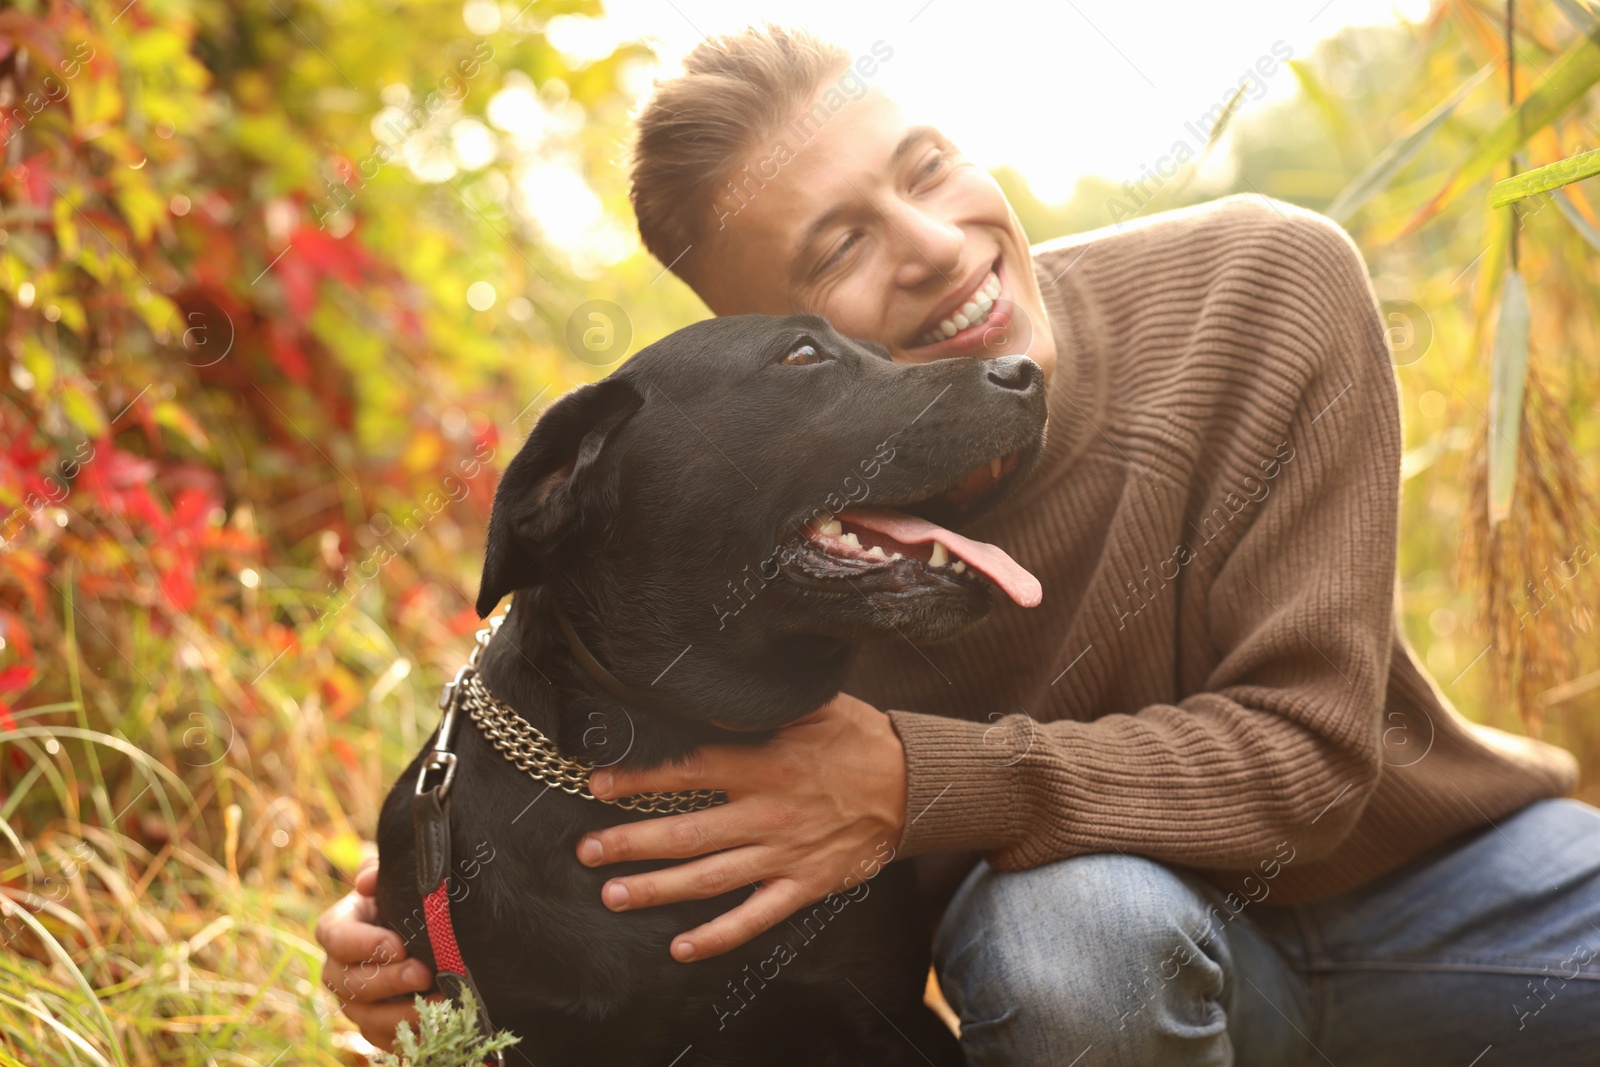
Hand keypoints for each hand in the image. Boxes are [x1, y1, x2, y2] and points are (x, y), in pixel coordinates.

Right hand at [315, 859, 434, 1050]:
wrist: (427, 932)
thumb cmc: (405, 900)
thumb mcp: (393, 882)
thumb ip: (379, 872)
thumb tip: (367, 880)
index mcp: (337, 929)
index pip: (336, 938)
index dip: (364, 944)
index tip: (399, 945)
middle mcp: (338, 970)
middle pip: (350, 983)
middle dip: (389, 980)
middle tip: (425, 973)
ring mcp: (354, 1004)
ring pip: (367, 1018)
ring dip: (405, 1012)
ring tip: (443, 1001)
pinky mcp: (375, 1028)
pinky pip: (386, 1040)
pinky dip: (413, 1034)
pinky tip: (443, 1023)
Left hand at [576, 691, 906, 962]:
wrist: (916, 786)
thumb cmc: (859, 739)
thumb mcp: (815, 704)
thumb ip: (763, 702)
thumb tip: (712, 690)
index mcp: (766, 765)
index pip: (689, 770)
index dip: (641, 778)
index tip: (598, 784)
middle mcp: (769, 814)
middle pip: (687, 833)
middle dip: (631, 843)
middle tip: (587, 851)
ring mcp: (785, 855)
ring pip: (710, 878)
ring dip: (657, 889)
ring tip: (612, 895)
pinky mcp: (804, 886)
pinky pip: (755, 917)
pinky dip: (718, 936)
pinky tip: (681, 948)